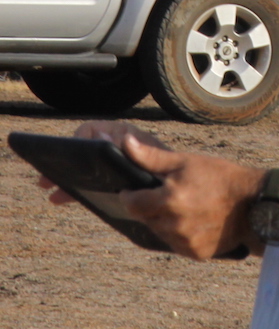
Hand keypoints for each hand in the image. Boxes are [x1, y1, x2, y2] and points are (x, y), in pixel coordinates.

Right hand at [38, 120, 169, 204]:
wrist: (182, 188)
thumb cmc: (171, 169)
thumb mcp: (155, 157)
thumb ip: (136, 149)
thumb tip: (106, 137)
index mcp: (123, 136)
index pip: (93, 130)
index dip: (79, 139)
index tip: (70, 153)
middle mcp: (114, 146)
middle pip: (82, 150)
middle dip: (65, 162)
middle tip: (46, 179)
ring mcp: (111, 164)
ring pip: (83, 168)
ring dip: (66, 178)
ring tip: (51, 192)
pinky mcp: (110, 179)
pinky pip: (88, 181)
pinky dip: (75, 189)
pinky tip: (61, 198)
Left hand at [118, 134, 265, 259]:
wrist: (253, 202)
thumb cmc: (220, 176)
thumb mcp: (186, 161)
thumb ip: (150, 157)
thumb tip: (125, 144)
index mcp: (169, 199)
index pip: (132, 203)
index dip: (130, 195)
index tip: (134, 190)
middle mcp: (174, 225)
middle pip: (146, 218)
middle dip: (150, 206)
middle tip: (167, 194)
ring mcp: (185, 241)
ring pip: (160, 232)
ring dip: (164, 221)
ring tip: (184, 206)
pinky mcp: (196, 253)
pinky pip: (177, 244)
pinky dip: (180, 234)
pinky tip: (194, 220)